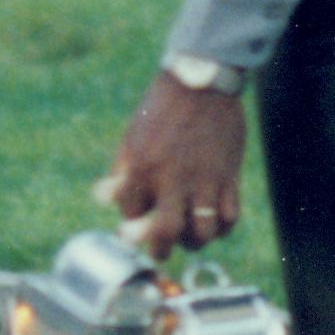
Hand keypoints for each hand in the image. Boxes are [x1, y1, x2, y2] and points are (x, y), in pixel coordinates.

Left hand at [107, 72, 246, 262]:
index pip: (130, 214)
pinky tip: (213, 223)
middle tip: (159, 251)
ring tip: (188, 237)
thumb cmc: (161, 109)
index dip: (130, 224)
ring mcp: (204, 179)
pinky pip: (229, 218)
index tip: (134, 225)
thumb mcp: (131, 137)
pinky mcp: (228, 177)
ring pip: (202, 232)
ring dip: (194, 242)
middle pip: (166, 233)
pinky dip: (221, 229)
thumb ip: (120, 170)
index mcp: (142, 167)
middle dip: (160, 250)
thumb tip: (104, 199)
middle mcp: (172, 178)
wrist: (201, 82)